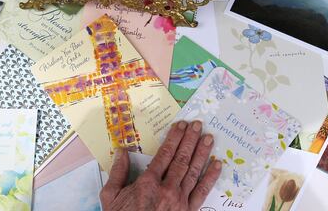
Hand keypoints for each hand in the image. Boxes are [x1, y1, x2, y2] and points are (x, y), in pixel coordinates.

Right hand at [100, 120, 221, 210]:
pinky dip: (211, 177)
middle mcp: (166, 189)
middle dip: (190, 140)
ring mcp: (180, 201)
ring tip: (208, 138)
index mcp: (147, 183)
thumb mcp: (110, 196)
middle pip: (181, 159)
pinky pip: (202, 192)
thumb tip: (121, 151)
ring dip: (202, 153)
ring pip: (193, 172)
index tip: (180, 125)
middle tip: (197, 125)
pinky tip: (217, 164)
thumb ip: (117, 172)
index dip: (174, 138)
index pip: (165, 154)